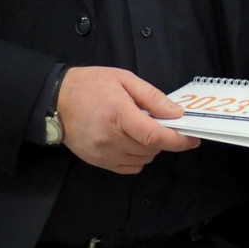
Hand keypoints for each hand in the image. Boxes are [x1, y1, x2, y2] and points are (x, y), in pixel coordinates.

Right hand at [55, 66, 200, 174]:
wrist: (55, 100)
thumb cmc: (91, 85)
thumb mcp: (125, 79)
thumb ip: (153, 97)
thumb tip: (176, 113)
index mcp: (119, 116)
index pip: (155, 137)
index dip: (178, 140)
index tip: (193, 138)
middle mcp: (111, 139)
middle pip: (151, 149)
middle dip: (164, 138)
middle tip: (160, 122)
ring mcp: (103, 153)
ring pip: (142, 160)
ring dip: (150, 148)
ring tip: (141, 129)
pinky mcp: (97, 161)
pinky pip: (128, 167)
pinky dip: (137, 158)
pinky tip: (131, 141)